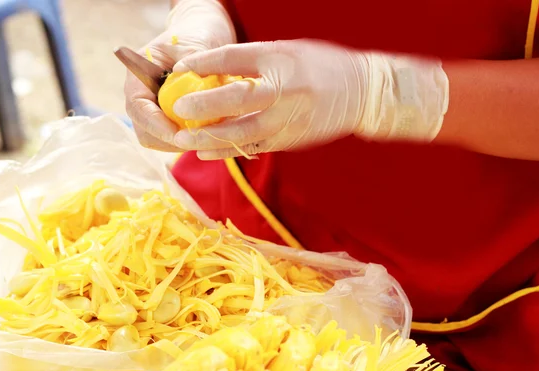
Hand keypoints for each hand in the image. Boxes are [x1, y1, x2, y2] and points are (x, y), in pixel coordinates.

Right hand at [124, 0, 235, 151]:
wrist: (199, 34)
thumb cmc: (194, 35)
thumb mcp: (195, 46)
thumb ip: (194, 69)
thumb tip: (196, 94)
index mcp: (138, 75)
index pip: (138, 108)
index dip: (156, 125)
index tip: (179, 134)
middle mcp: (140, 96)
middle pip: (144, 131)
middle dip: (169, 139)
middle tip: (199, 139)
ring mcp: (151, 109)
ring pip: (157, 139)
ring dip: (179, 142)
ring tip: (205, 135)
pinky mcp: (165, 118)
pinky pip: (171, 138)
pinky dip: (187, 139)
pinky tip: (206, 132)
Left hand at [171, 40, 448, 159]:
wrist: (360, 94)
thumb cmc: (319, 66)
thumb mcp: (284, 51)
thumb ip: (248, 61)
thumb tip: (207, 70)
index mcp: (282, 64)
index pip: (234, 61)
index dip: (203, 64)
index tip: (180, 69)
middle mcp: (284, 94)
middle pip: (236, 102)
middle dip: (204, 108)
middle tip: (178, 112)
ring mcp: (288, 122)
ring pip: (242, 134)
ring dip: (210, 138)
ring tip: (184, 140)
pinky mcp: (288, 141)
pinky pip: (253, 148)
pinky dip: (228, 151)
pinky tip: (206, 151)